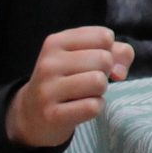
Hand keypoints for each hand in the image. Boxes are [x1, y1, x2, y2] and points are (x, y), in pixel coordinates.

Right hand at [5, 27, 134, 149]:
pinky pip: (93, 106)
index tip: (94, 62)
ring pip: (99, 82)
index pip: (104, 37)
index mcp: (56, 42)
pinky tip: (80, 108)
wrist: (32, 115)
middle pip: (104, 59)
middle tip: (88, 81)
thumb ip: (117, 52)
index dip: (109, 51)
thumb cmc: (68, 79)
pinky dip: (95, 108)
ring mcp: (47, 90)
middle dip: (105, 72)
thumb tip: (119, 72)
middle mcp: (48, 63)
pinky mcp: (52, 115)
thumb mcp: (87, 56)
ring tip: (84, 94)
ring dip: (100, 91)